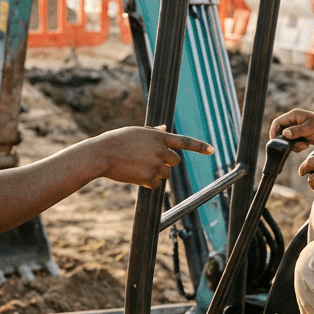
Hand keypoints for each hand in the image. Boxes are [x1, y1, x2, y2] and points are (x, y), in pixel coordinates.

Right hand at [92, 125, 214, 188]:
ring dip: (156, 173)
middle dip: (166, 163)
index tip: (212, 150)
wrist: (102, 154)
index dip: (199, 146)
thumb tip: (165, 128)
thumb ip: (154, 132)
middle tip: (150, 161)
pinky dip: (147, 183)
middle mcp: (160, 150)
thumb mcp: (136, 132)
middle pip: (175, 161)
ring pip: (166, 174)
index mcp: (158, 136)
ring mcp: (155, 164)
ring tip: (138, 167)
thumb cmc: (116, 141)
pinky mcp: (148, 177)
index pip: (184, 141)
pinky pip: (155, 184)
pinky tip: (135, 175)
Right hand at [270, 109, 313, 151]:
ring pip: (286, 139)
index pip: (277, 123)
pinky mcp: (299, 135)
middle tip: (295, 146)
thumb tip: (284, 134)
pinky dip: (297, 147)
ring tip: (305, 145)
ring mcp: (296, 129)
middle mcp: (293, 121)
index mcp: (293, 115)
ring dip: (293, 145)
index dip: (274, 132)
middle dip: (286, 141)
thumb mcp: (310, 129)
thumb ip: (296, 131)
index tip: (276, 142)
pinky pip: (292, 143)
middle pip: (280, 132)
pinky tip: (306, 145)